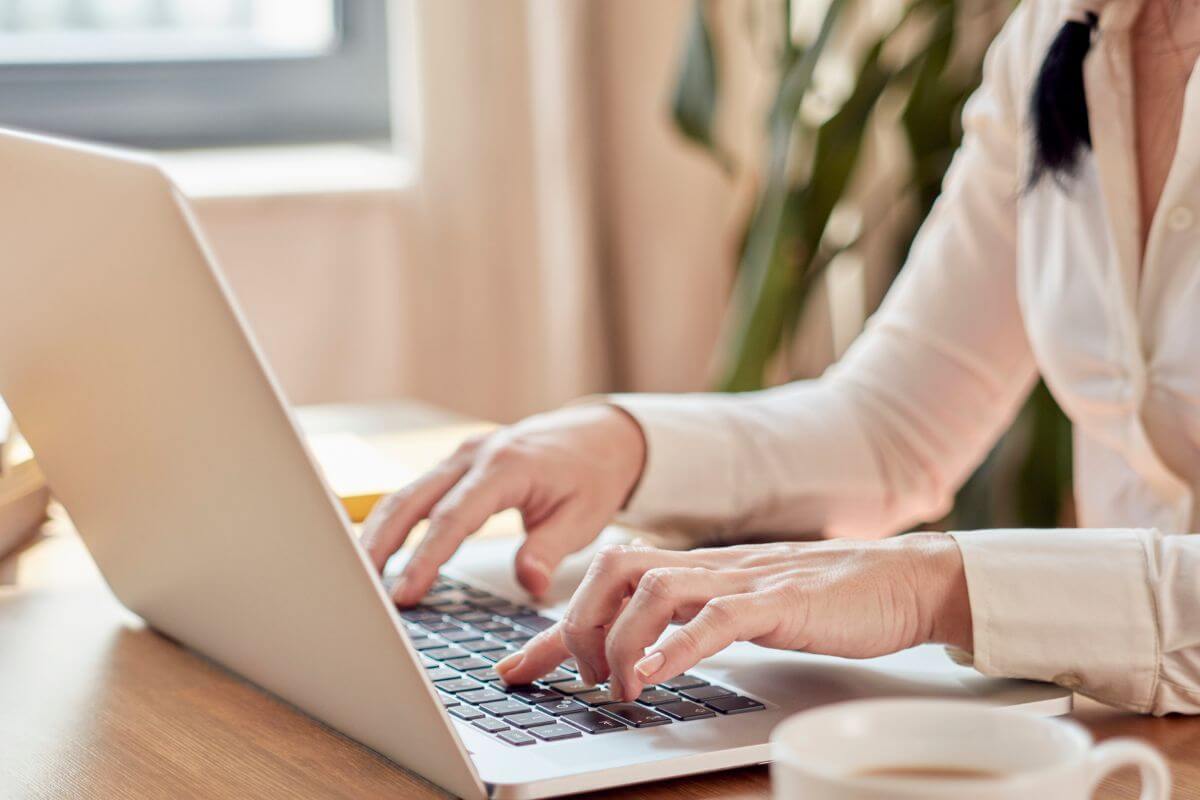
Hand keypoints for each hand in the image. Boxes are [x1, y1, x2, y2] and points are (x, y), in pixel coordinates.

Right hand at [361, 404, 646, 604]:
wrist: (600, 434)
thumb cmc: (593, 474)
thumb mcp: (584, 517)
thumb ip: (549, 550)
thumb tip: (530, 585)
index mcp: (506, 467)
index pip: (453, 518)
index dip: (424, 558)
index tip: (405, 594)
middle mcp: (475, 455)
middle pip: (412, 500)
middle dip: (380, 545)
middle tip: (360, 591)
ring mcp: (462, 455)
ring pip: (406, 494)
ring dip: (379, 534)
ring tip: (359, 578)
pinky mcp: (458, 463)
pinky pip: (417, 492)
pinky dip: (394, 522)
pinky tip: (378, 551)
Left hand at [495, 534, 971, 699]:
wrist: (903, 580)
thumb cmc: (825, 600)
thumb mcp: (743, 611)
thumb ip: (693, 624)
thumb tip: (644, 656)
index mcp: (695, 569)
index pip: (605, 587)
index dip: (552, 632)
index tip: (515, 670)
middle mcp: (709, 566)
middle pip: (613, 568)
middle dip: (578, 624)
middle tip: (577, 676)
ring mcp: (743, 580)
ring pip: (654, 587)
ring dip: (620, 641)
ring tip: (617, 687)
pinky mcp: (780, 602)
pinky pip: (716, 618)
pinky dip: (676, 646)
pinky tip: (654, 676)